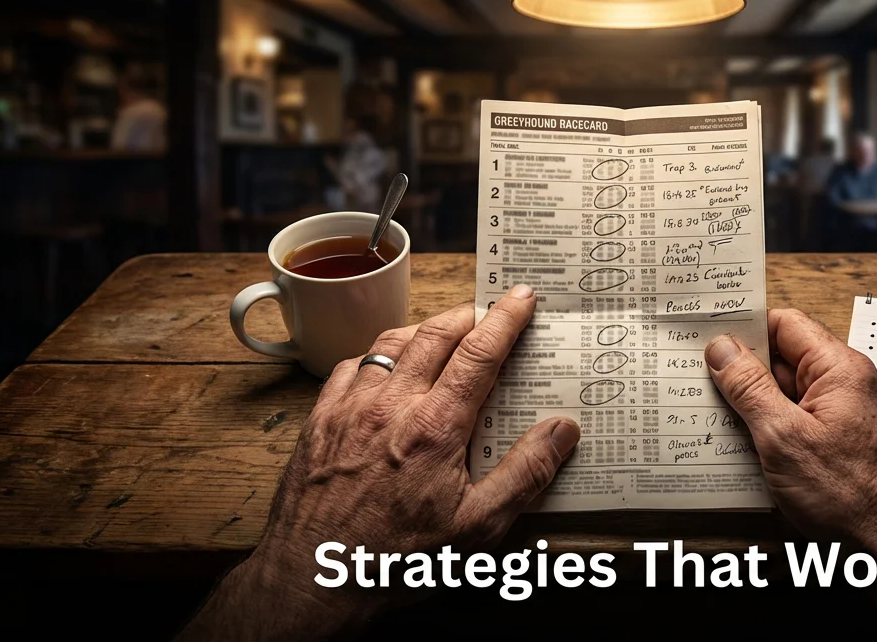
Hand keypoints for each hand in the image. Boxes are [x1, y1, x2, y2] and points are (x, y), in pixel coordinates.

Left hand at [178, 287, 579, 638]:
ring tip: (442, 332)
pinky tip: (385, 369)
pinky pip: (350, 367)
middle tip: (486, 311)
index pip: (479, 353)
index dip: (505, 319)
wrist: (314, 579)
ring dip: (422, 329)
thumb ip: (525, 473)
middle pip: (434, 334)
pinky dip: (376, 357)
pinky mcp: (319, 420)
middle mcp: (391, 406)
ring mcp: (350, 408)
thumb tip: (562, 429)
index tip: (521, 297)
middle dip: (466, 315)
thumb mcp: (478, 528)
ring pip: (389, 343)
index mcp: (435, 427)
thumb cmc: (397, 561)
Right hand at [705, 310, 876, 639]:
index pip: (787, 324)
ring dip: (762, 406)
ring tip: (730, 424)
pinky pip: (809, 419)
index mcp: (842, 369)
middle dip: (748, 374)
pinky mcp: (853, 439)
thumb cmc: (851, 497)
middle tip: (709, 387)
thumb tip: (723, 350)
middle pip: (789, 359)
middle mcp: (855, 383)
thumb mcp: (782, 437)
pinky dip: (782, 428)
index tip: (711, 342)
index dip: (746, 330)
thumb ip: (749, 388)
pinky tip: (759, 450)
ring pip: (796, 393)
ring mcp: (857, 412)